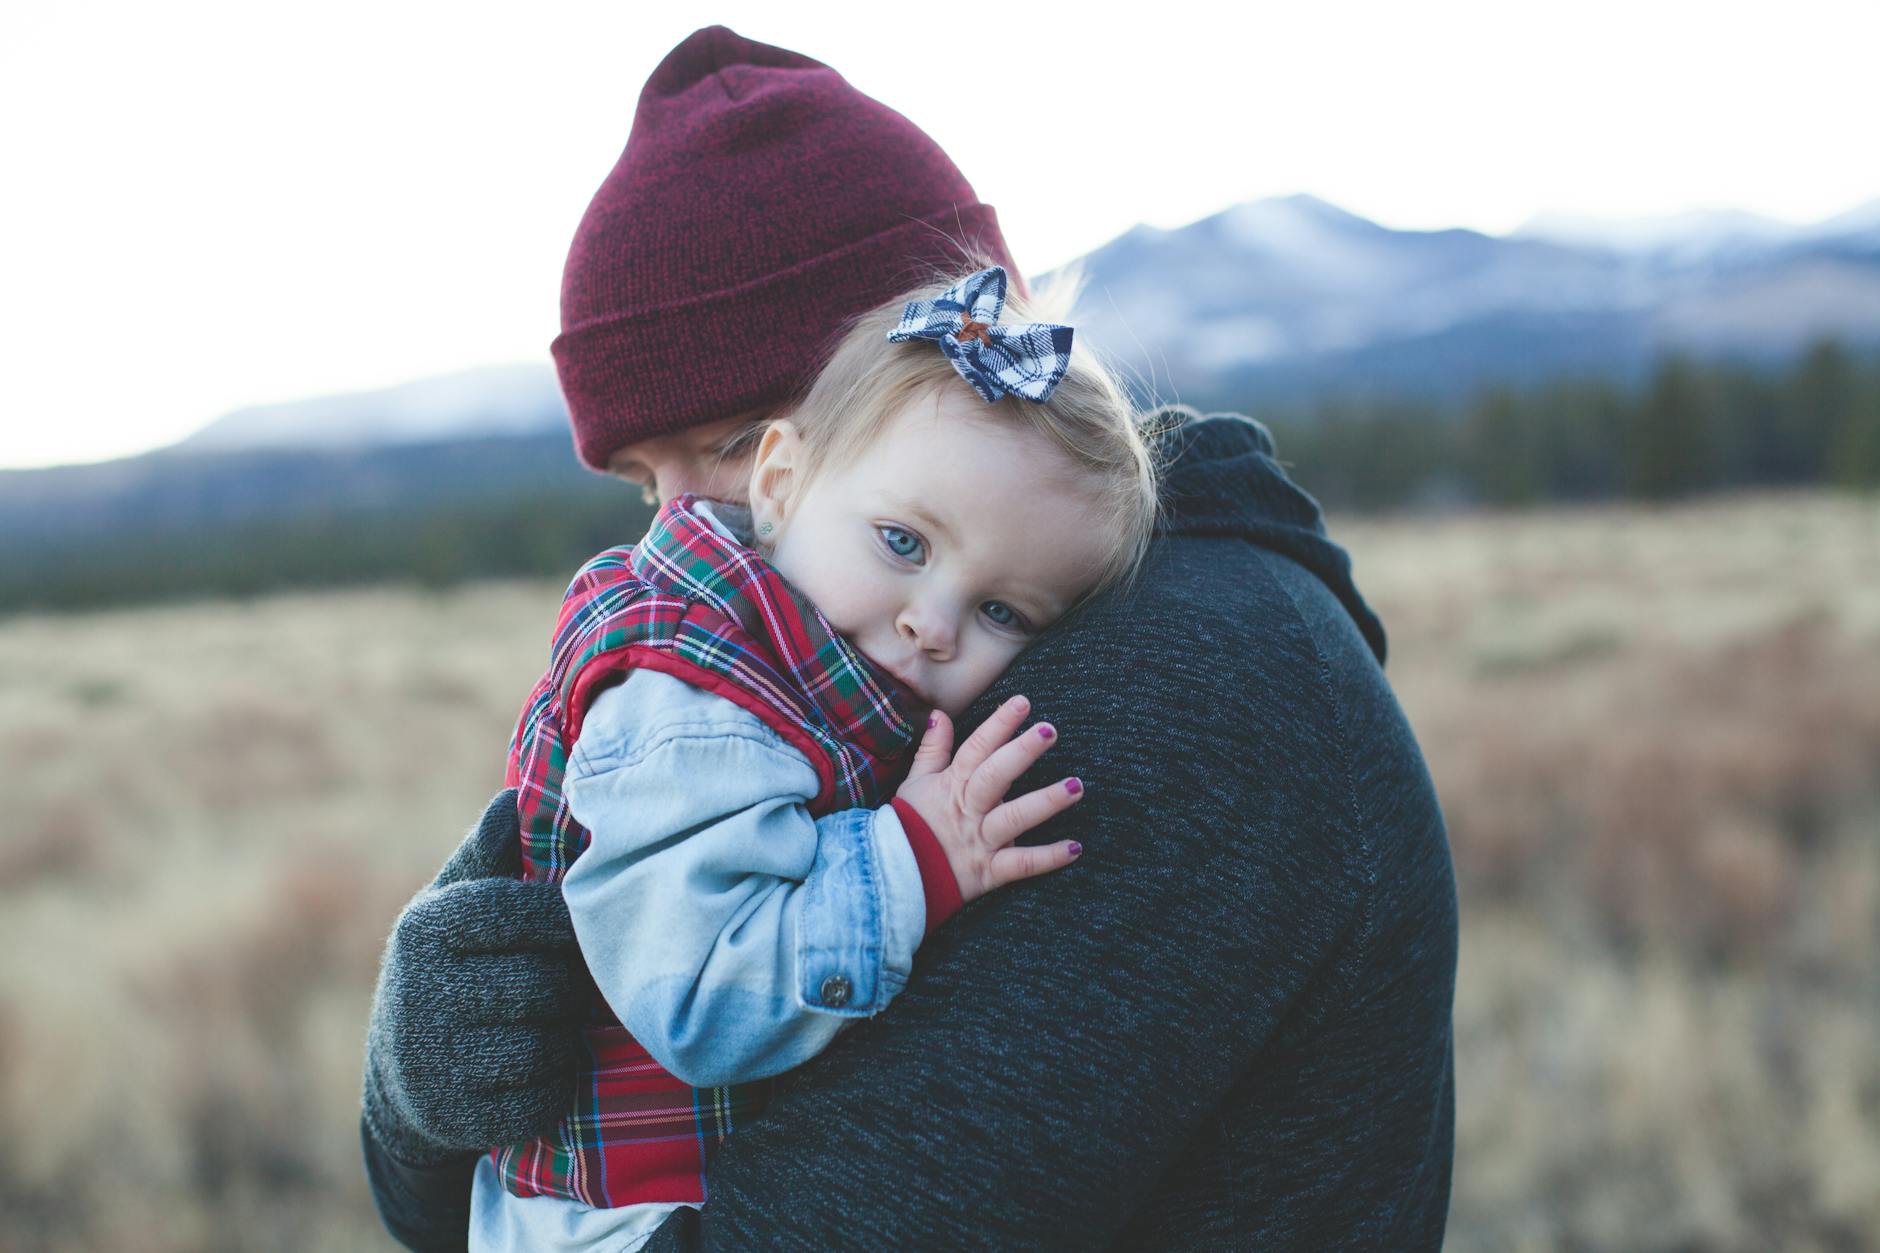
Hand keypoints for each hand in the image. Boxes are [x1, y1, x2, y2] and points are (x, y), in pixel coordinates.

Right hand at [361, 788, 586, 1164]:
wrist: (403, 1074)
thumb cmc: (453, 965)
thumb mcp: (456, 903)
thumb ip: (491, 854)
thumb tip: (514, 799)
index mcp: (427, 927)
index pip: (525, 911)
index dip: (566, 921)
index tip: (575, 928)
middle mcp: (421, 991)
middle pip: (547, 984)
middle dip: (569, 987)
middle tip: (566, 985)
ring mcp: (433, 1061)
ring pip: (549, 1045)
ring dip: (565, 1038)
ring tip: (551, 1025)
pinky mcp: (454, 1117)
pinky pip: (542, 1098)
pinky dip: (554, 1087)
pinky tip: (537, 1069)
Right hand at [895, 695, 1084, 904]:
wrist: (896, 876)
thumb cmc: (910, 825)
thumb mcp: (915, 783)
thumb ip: (932, 749)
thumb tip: (940, 715)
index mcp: (953, 785)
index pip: (976, 749)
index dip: (998, 724)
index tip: (1022, 703)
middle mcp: (969, 810)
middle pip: (995, 776)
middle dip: (1022, 752)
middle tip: (1049, 731)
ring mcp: (980, 840)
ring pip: (1014, 818)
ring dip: (1046, 802)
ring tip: (1075, 786)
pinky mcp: (989, 872)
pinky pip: (1021, 864)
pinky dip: (1048, 858)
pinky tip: (1075, 848)